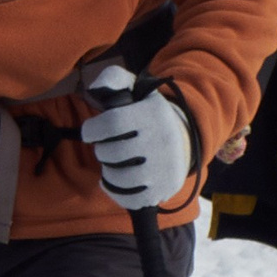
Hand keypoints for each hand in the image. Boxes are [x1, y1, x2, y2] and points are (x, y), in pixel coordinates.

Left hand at [80, 77, 197, 213]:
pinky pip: (129, 198)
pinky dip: (115, 190)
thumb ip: (114, 78)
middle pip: (112, 152)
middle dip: (102, 150)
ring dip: (108, 170)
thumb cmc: (150, 114)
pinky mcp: (162, 190)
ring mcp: (163, 169)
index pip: (112, 123)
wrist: (186, 138)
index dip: (92, 129)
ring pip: (118, 177)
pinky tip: (115, 180)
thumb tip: (96, 86)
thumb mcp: (137, 89)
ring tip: (114, 162)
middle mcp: (162, 142)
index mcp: (153, 115)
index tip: (90, 131)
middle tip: (107, 146)